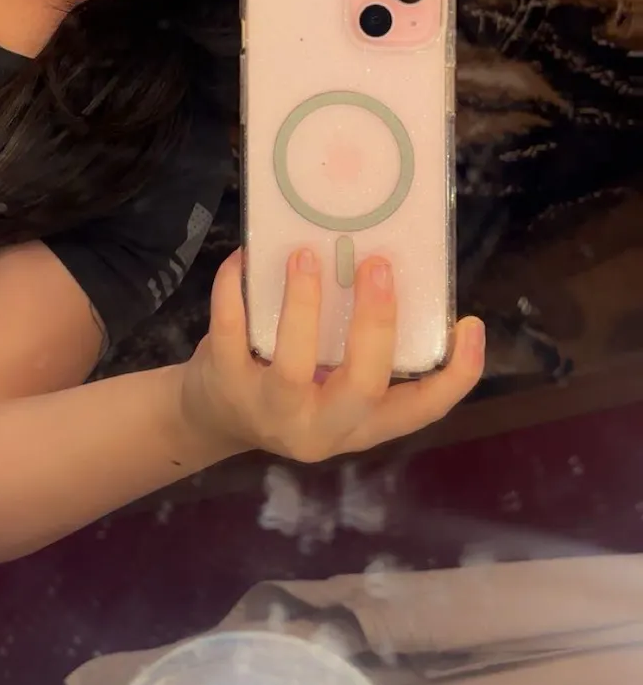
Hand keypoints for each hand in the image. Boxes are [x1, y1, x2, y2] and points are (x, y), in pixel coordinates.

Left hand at [181, 248, 484, 463]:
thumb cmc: (290, 382)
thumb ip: (360, 346)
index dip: (457, 375)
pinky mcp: (225, 386)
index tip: (471, 324)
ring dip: (302, 306)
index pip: (422, 410)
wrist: (213, 415)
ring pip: (293, 367)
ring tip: (305, 256)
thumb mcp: (332, 381)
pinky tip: (244, 257)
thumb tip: (387, 264)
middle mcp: (322, 427)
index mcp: (362, 423)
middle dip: (374, 324)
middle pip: (362, 388)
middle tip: (377, 265)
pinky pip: (231, 333)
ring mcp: (270, 411)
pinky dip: (235, 291)